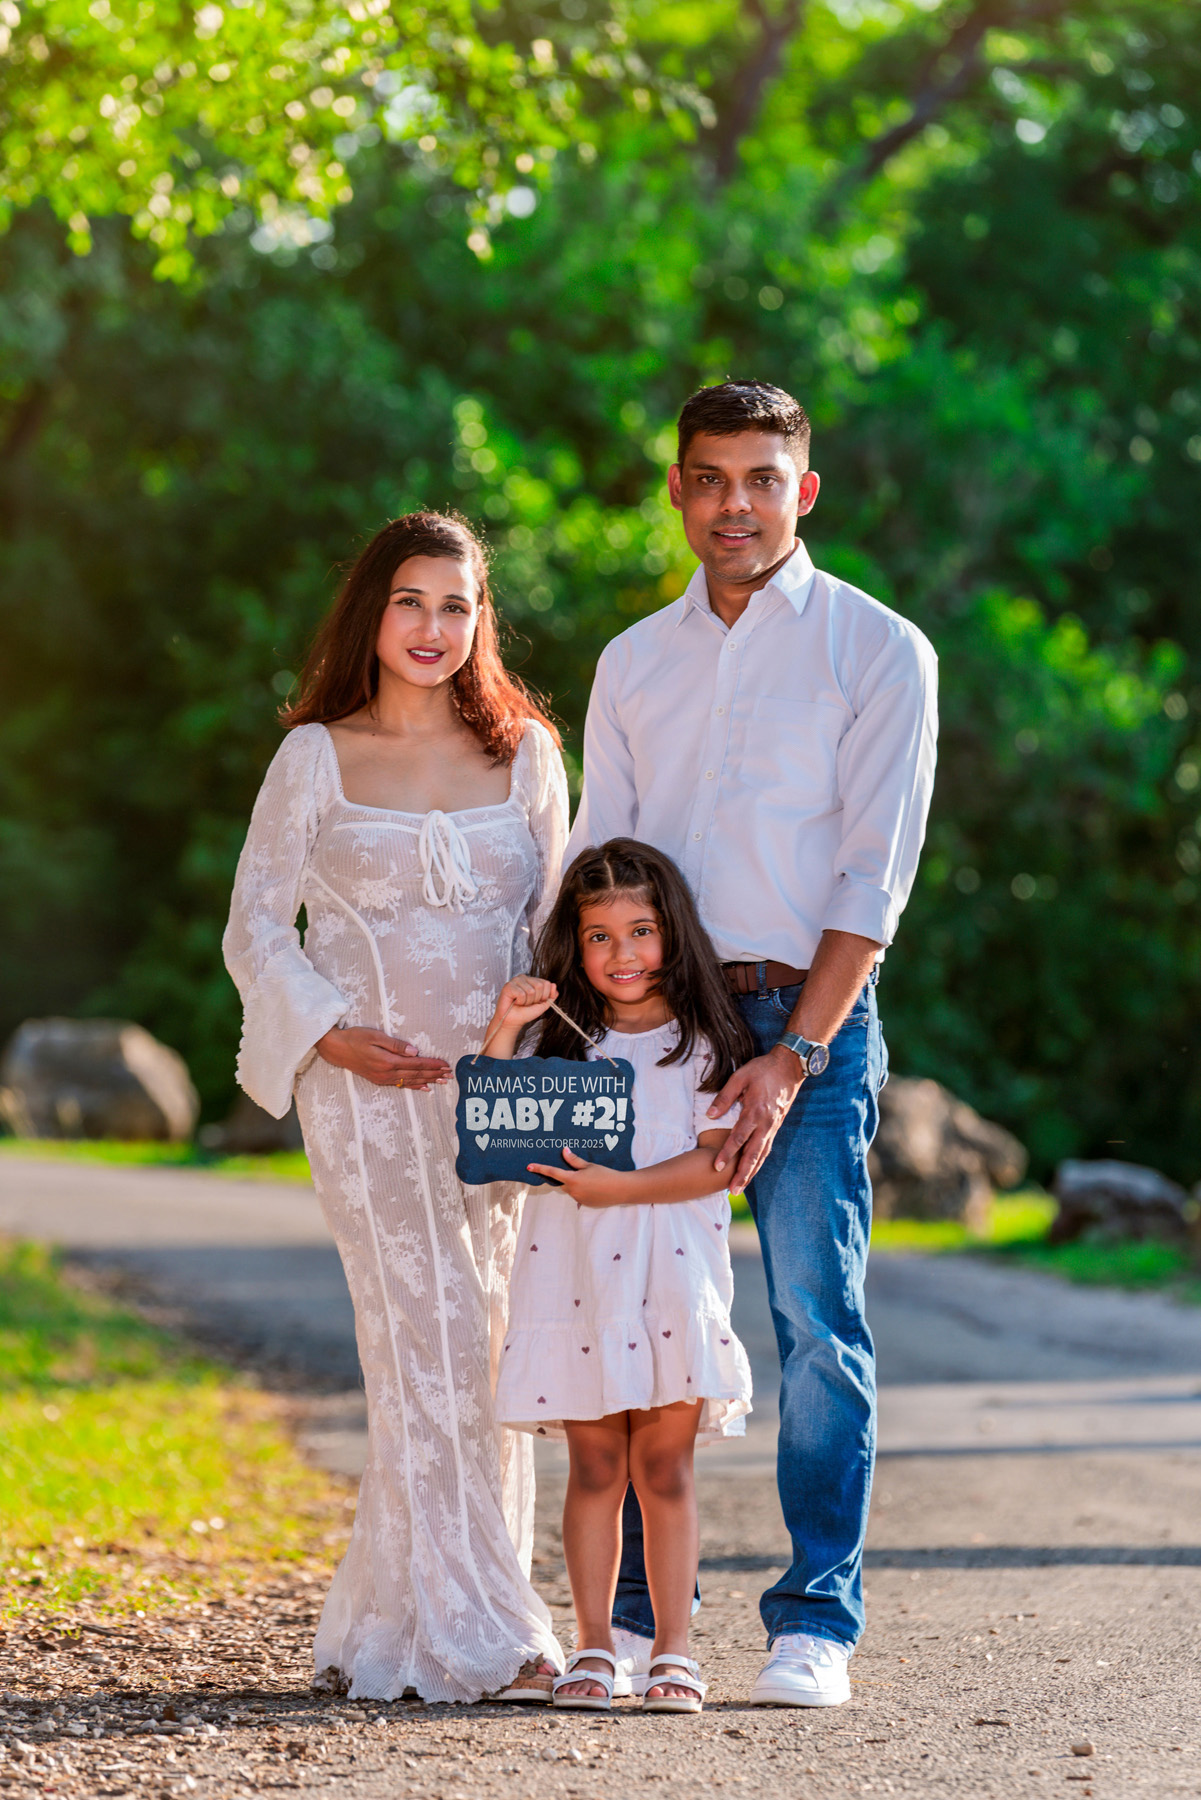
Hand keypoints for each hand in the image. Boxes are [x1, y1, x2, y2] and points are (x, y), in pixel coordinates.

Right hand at [315, 1026, 450, 1089]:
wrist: (336, 1049)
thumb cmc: (356, 1038)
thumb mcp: (376, 1036)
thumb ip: (396, 1045)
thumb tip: (415, 1051)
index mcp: (388, 1062)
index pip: (416, 1064)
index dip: (433, 1064)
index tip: (446, 1065)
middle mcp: (387, 1073)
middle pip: (416, 1074)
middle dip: (435, 1074)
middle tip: (450, 1075)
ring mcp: (383, 1078)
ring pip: (411, 1081)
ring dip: (428, 1081)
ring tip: (442, 1082)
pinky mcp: (379, 1080)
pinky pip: (401, 1085)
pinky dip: (414, 1086)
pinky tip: (424, 1088)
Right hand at [482, 976, 558, 1055]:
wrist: (513, 1022)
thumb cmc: (525, 1013)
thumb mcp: (542, 1005)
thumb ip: (551, 996)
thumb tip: (554, 985)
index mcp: (532, 981)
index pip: (546, 983)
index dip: (544, 996)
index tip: (536, 1002)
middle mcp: (524, 978)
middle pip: (539, 986)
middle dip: (535, 999)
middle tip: (527, 1003)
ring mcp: (516, 981)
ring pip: (531, 991)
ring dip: (527, 1002)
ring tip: (521, 1003)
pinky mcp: (508, 986)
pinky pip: (521, 994)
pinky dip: (520, 1001)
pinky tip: (515, 1002)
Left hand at [525, 1146, 633, 1206]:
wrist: (621, 1189)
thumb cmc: (606, 1174)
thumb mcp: (589, 1165)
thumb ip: (574, 1160)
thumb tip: (564, 1151)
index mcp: (572, 1179)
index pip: (552, 1173)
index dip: (540, 1169)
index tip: (529, 1166)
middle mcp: (573, 1191)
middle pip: (562, 1182)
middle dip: (567, 1176)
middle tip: (580, 1171)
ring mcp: (578, 1199)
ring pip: (571, 1189)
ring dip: (576, 1183)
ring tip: (593, 1179)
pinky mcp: (585, 1204)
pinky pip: (578, 1195)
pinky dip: (583, 1190)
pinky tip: (595, 1186)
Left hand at [708, 1046, 802, 1191]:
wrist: (789, 1067)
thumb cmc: (763, 1070)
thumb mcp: (740, 1076)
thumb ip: (725, 1096)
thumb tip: (710, 1115)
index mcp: (755, 1111)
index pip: (739, 1138)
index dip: (727, 1153)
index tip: (716, 1166)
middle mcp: (766, 1124)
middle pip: (753, 1154)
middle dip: (742, 1174)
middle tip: (732, 1190)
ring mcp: (773, 1127)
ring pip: (762, 1155)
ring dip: (751, 1172)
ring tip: (740, 1187)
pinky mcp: (776, 1127)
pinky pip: (767, 1148)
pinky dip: (759, 1162)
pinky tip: (752, 1171)